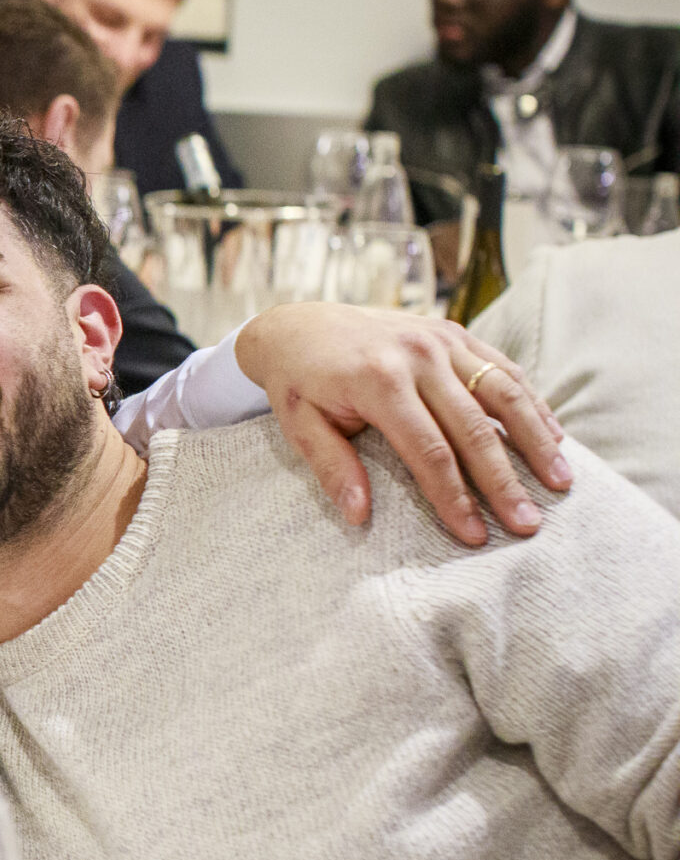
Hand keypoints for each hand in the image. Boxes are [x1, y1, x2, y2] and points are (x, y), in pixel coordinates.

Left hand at [235, 303, 566, 547]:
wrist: (297, 324)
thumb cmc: (298, 382)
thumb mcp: (300, 425)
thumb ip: (332, 468)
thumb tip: (359, 516)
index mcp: (378, 381)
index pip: (429, 451)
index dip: (454, 496)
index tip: (474, 535)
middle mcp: (417, 356)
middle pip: (474, 429)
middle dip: (504, 482)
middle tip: (529, 524)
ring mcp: (441, 340)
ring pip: (503, 395)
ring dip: (537, 441)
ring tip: (561, 483)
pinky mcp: (454, 333)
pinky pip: (503, 370)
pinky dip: (532, 404)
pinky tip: (554, 437)